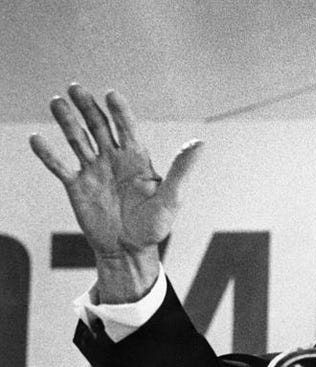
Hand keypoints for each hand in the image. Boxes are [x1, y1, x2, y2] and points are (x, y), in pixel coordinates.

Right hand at [29, 84, 202, 300]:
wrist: (130, 251)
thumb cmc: (154, 226)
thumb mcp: (171, 199)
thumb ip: (182, 171)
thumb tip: (200, 143)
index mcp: (136, 158)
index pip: (126, 127)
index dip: (119, 111)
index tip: (111, 95)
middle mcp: (113, 159)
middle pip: (98, 126)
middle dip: (88, 107)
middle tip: (75, 87)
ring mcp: (93, 170)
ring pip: (77, 139)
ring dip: (67, 121)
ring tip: (56, 102)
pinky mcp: (76, 186)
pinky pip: (60, 166)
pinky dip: (48, 154)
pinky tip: (37, 139)